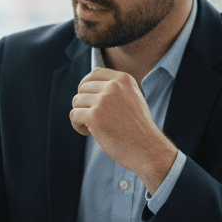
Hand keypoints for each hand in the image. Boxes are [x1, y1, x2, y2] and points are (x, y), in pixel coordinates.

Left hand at [70, 67, 177, 192]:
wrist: (147, 148)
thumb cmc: (139, 128)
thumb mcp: (133, 99)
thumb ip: (115, 90)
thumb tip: (88, 87)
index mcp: (124, 79)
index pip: (95, 72)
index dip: (86, 84)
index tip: (86, 97)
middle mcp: (113, 86)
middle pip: (83, 88)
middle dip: (83, 103)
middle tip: (92, 117)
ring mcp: (103, 100)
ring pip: (76, 101)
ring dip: (80, 115)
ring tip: (92, 127)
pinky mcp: (94, 116)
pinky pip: (74, 115)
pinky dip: (77, 125)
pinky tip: (88, 132)